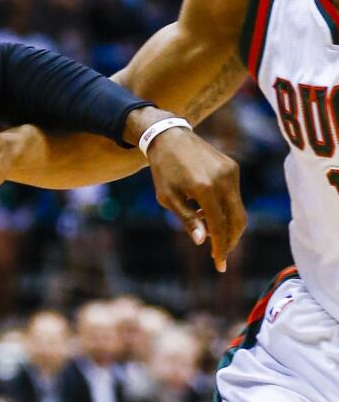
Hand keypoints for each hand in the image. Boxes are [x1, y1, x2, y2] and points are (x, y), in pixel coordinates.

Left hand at [145, 128, 245, 271]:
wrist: (169, 136)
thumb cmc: (163, 169)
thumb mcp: (168, 197)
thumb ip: (187, 219)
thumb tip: (201, 241)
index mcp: (205, 189)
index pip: (220, 226)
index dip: (221, 248)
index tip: (219, 265)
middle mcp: (224, 180)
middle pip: (238, 220)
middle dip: (230, 240)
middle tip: (217, 253)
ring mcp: (231, 172)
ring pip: (238, 209)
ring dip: (226, 225)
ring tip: (205, 230)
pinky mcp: (233, 167)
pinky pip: (234, 195)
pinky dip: (225, 209)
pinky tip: (206, 212)